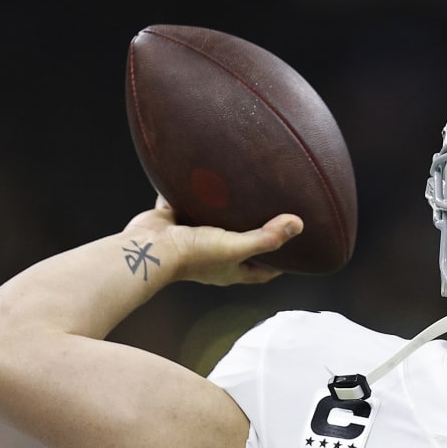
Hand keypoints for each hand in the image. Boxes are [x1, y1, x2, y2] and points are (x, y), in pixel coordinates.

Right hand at [123, 197, 303, 287]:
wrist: (148, 247)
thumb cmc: (192, 254)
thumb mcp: (235, 246)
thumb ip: (265, 237)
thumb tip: (298, 225)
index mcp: (230, 268)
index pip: (263, 271)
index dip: (281, 264)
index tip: (297, 251)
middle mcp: (213, 255)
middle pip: (241, 245)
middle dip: (256, 233)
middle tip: (274, 215)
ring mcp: (193, 238)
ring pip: (215, 224)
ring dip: (226, 212)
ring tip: (243, 191)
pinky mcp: (175, 220)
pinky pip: (187, 204)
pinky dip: (194, 193)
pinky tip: (205, 176)